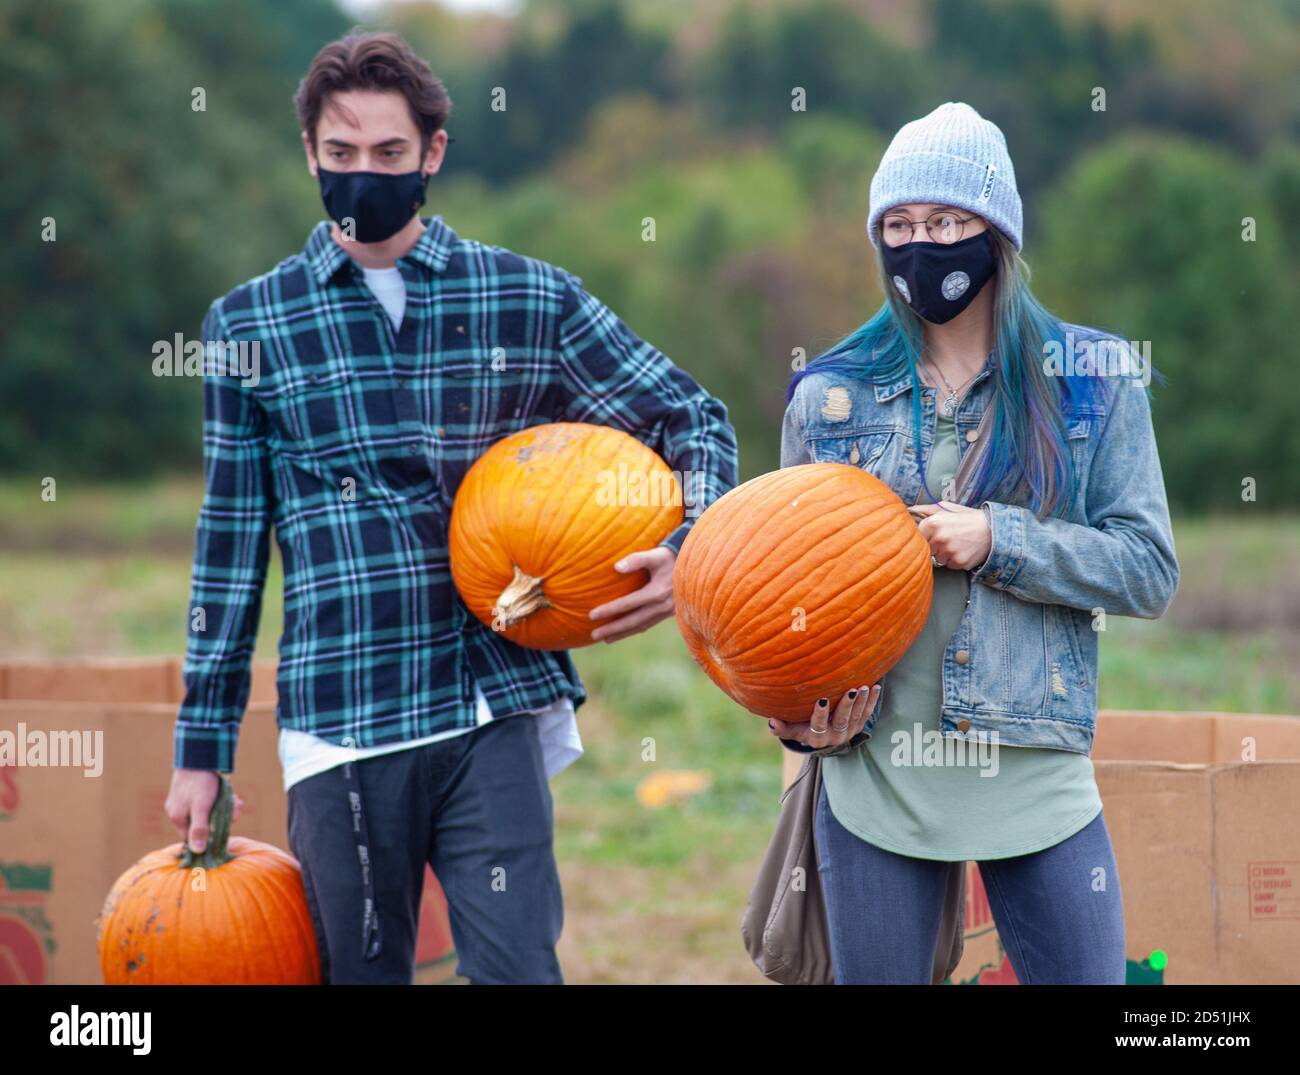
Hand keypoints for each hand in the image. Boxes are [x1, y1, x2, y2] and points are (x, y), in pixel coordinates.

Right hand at [165, 769, 242, 852]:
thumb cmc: (200, 782)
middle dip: (221, 819)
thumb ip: (199, 828)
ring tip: (236, 800)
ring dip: (225, 808)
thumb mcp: (201, 807)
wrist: (200, 754)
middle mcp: (179, 810)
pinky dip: (221, 799)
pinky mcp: (195, 792)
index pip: (193, 838)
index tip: (226, 829)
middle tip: (236, 807)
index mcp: (177, 817)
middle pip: (203, 824)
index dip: (210, 837)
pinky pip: (209, 802)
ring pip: (208, 812)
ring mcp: (186, 801)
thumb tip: (197, 852)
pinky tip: (232, 795)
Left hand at [589, 546, 676, 642]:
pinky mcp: (669, 614)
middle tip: (594, 635)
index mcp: (655, 593)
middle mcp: (661, 606)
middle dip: (612, 629)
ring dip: (622, 634)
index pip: (626, 604)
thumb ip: (636, 559)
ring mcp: (666, 612)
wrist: (697, 566)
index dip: (608, 610)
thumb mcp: (655, 555)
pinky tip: (627, 632)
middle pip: (632, 621)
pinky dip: (636, 630)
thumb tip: (616, 567)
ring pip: (640, 626)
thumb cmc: (672, 557)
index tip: (591, 615)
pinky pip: (649, 624)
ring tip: (606, 639)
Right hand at [767, 684, 881, 748]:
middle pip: (842, 721)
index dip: (821, 714)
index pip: (819, 726)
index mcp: (817, 738)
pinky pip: (867, 714)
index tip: (823, 699)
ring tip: (864, 686)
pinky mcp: (858, 727)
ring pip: (857, 717)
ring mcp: (848, 732)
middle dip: (847, 706)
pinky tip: (875, 687)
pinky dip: (872, 701)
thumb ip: (781, 727)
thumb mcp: (791, 729)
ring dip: (862, 702)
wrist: (821, 736)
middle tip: (851, 690)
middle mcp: (834, 737)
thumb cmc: (801, 727)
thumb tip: (772, 721)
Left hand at [910, 500, 990, 569]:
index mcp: (933, 522)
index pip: (917, 537)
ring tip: (958, 544)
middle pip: (927, 550)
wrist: (992, 529)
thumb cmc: (967, 518)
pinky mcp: (959, 562)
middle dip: (935, 546)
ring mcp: (949, 551)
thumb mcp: (946, 508)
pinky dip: (955, 560)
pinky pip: (950, 565)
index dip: (926, 537)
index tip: (934, 535)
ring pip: (938, 559)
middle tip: (949, 538)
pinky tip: (964, 550)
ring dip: (945, 554)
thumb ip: (925, 510)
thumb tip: (908, 510)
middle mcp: (940, 537)